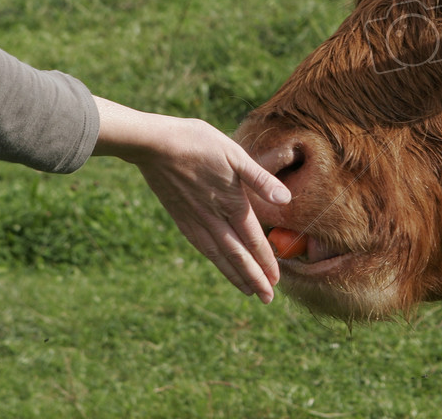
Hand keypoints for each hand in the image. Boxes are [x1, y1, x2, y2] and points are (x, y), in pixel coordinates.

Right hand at [91, 97, 290, 302]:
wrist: (155, 144)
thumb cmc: (199, 143)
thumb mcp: (235, 154)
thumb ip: (261, 180)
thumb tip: (286, 200)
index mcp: (232, 203)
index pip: (253, 240)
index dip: (266, 261)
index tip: (276, 281)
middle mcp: (214, 218)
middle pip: (237, 256)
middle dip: (254, 278)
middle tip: (266, 299)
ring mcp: (195, 220)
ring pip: (218, 256)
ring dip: (235, 275)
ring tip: (247, 291)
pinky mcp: (181, 218)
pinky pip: (202, 246)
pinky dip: (215, 261)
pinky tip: (219, 264)